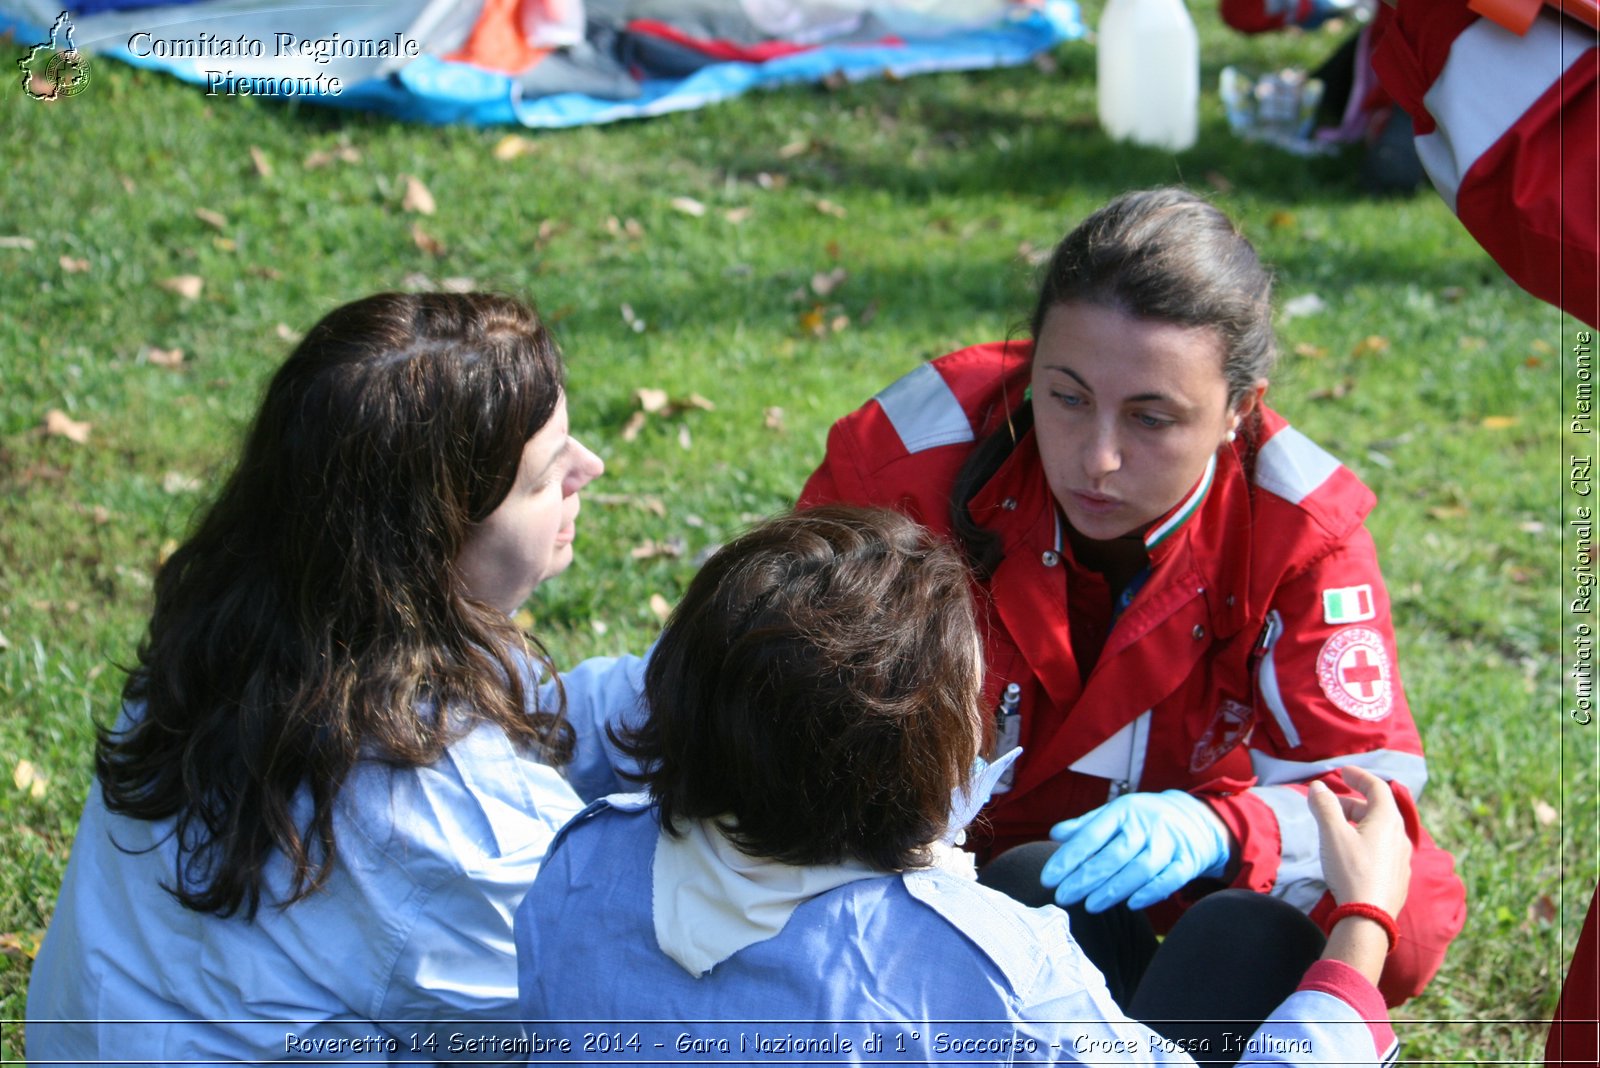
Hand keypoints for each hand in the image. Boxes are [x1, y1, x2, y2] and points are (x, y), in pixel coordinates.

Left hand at [1040, 790, 1230, 911]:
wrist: (1198, 817)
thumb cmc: (1146, 819)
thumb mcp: (1116, 813)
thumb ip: (1086, 825)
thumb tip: (1055, 833)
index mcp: (1123, 811)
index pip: (1092, 835)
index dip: (1068, 857)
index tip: (1048, 878)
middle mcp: (1146, 825)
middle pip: (1114, 855)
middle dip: (1086, 878)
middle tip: (1063, 897)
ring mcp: (1169, 842)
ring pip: (1141, 869)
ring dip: (1114, 890)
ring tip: (1090, 906)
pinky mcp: (1188, 860)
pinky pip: (1170, 878)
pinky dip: (1151, 892)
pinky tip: (1131, 904)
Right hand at [1307, 766, 1411, 917]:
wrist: (1369, 918)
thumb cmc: (1351, 871)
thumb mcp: (1332, 834)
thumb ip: (1324, 806)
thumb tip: (1318, 786)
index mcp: (1387, 821)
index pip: (1377, 787)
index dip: (1359, 776)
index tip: (1343, 771)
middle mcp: (1400, 837)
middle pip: (1379, 809)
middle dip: (1354, 802)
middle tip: (1331, 803)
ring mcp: (1402, 859)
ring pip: (1382, 831)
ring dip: (1361, 822)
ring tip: (1339, 829)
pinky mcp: (1398, 878)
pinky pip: (1384, 849)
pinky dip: (1367, 841)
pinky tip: (1354, 854)